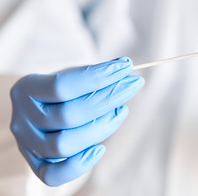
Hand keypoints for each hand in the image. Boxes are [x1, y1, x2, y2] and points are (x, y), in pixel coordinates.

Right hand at [10, 57, 143, 185]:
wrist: (42, 110)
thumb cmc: (62, 91)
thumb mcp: (73, 75)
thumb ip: (96, 72)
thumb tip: (124, 66)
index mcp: (27, 89)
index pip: (62, 86)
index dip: (97, 77)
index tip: (126, 67)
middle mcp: (23, 118)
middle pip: (68, 116)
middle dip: (109, 99)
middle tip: (132, 85)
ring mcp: (28, 144)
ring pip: (64, 145)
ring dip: (101, 128)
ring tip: (121, 111)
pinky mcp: (37, 165)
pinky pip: (54, 175)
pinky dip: (79, 165)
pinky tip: (100, 148)